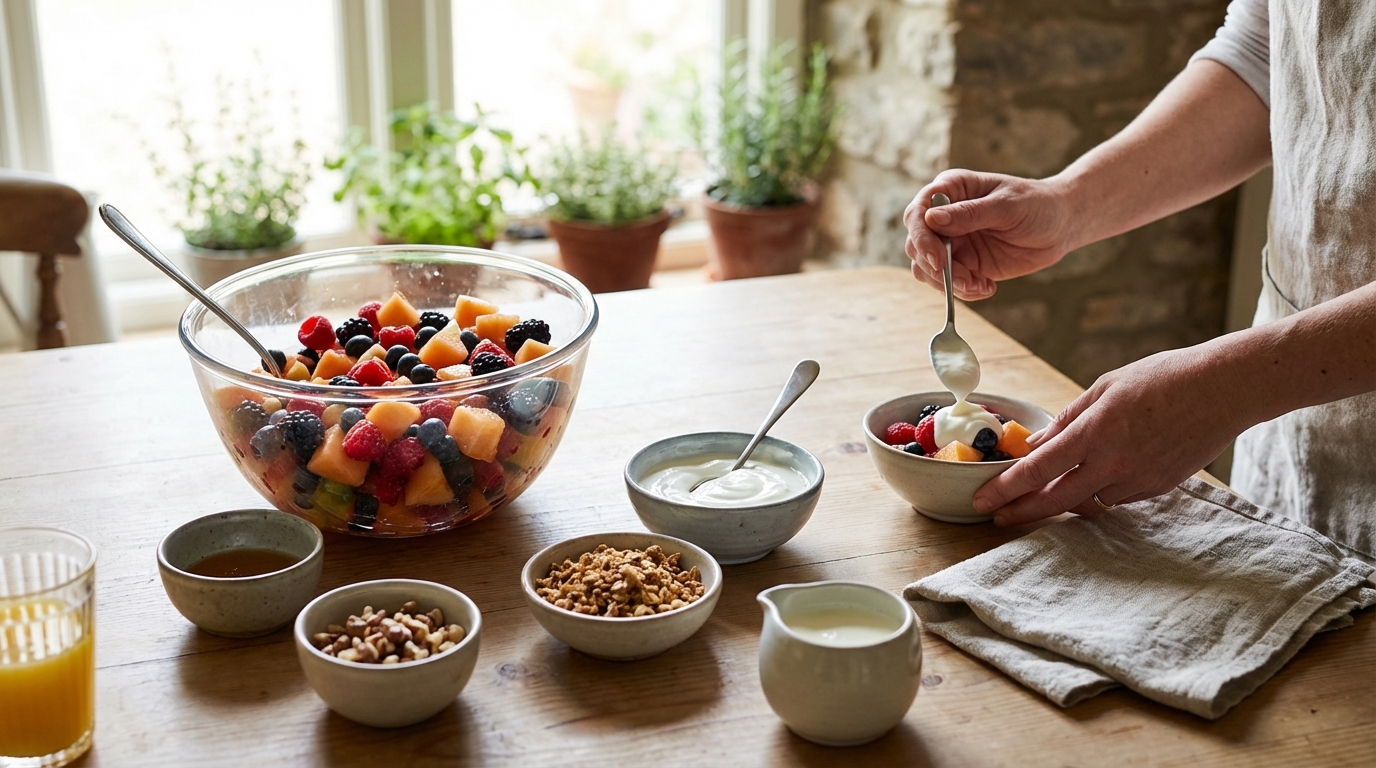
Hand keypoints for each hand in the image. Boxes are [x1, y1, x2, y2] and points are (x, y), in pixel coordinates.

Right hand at [903, 170, 1077, 300]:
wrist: (1060, 226)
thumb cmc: (1037, 204)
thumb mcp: (1007, 206)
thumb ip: (970, 214)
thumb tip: (932, 219)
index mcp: (951, 190)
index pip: (918, 213)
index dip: (922, 237)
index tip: (938, 260)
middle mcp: (944, 217)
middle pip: (916, 244)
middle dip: (936, 267)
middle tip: (966, 280)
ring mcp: (952, 242)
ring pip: (925, 268)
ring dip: (947, 283)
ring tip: (979, 286)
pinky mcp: (963, 263)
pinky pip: (947, 283)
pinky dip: (961, 291)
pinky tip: (987, 288)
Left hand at [971, 346, 1248, 525]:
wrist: (1224, 390)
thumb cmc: (1163, 378)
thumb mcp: (1105, 387)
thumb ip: (1068, 420)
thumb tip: (1036, 445)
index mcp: (1094, 432)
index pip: (1038, 469)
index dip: (1006, 489)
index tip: (983, 500)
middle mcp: (1113, 463)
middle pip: (1055, 500)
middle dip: (1022, 512)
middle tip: (998, 518)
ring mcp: (1137, 480)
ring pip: (1088, 501)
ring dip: (1064, 499)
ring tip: (1043, 493)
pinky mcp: (1157, 489)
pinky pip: (1117, 497)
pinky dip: (1100, 490)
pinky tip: (1097, 476)